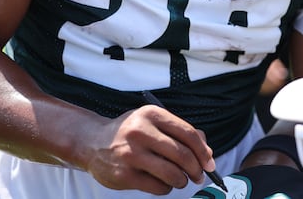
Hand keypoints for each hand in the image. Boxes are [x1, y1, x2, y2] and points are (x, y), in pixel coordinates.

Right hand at [84, 106, 215, 194]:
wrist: (93, 143)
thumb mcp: (153, 122)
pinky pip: (158, 187)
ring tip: (179, 179)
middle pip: (182, 155)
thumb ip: (180, 133)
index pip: (188, 134)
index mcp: (152, 114)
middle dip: (196, 169)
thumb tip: (208, 153)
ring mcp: (131, 154)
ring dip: (182, 181)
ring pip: (172, 174)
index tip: (209, 163)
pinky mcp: (124, 175)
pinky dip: (166, 188)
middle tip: (198, 176)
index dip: (203, 151)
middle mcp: (141, 131)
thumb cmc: (130, 133)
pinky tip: (161, 182)